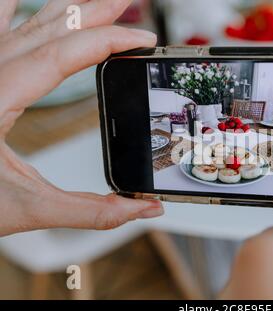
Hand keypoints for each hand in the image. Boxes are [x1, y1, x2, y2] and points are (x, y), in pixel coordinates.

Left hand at [0, 0, 161, 236]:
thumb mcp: (27, 208)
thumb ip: (92, 211)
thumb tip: (142, 208)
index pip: (62, 54)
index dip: (108, 40)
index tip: (141, 38)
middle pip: (47, 28)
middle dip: (94, 12)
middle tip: (128, 3)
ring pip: (24, 23)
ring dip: (64, 10)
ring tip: (94, 2)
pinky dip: (13, 8)